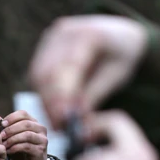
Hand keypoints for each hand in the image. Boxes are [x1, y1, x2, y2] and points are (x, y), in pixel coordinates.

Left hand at [0, 111, 48, 159]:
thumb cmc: (20, 151)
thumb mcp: (9, 138)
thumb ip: (2, 127)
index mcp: (33, 122)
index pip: (23, 114)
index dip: (11, 118)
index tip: (1, 125)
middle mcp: (40, 129)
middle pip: (25, 123)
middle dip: (11, 129)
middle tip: (0, 136)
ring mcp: (42, 139)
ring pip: (27, 134)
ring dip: (12, 139)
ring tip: (3, 145)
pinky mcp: (40, 150)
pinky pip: (27, 146)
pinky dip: (15, 148)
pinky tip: (8, 151)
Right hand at [28, 15, 147, 128]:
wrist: (119, 34)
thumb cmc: (122, 56)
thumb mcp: (116, 77)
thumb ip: (95, 97)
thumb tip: (77, 123)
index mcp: (89, 35)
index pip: (69, 67)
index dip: (62, 96)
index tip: (62, 120)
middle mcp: (65, 31)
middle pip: (48, 72)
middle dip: (51, 103)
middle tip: (59, 128)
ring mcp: (52, 37)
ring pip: (39, 74)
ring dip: (45, 101)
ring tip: (57, 122)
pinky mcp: (45, 45)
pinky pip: (37, 73)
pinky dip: (44, 93)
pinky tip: (54, 108)